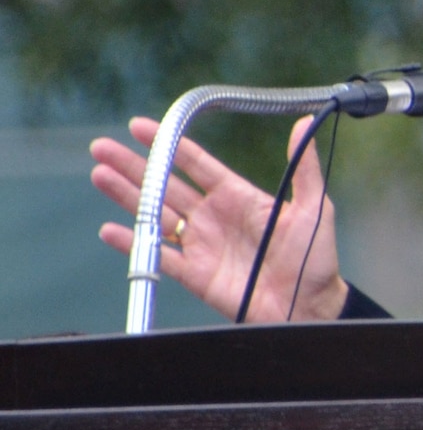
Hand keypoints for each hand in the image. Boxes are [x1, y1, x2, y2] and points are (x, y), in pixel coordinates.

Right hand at [90, 116, 348, 322]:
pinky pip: (159, 256)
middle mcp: (215, 217)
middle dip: (134, 166)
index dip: (169, 144)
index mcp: (239, 197)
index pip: (196, 164)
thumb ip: (305, 167)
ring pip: (156, 215)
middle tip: (102, 147)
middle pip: (166, 185)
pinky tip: (112, 229)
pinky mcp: (196, 275)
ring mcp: (202, 245)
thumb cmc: (315, 258)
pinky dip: (134, 243)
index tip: (140, 126)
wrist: (310, 307)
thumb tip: (306, 123)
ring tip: (100, 175)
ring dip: (127, 196)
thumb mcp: (315, 207)